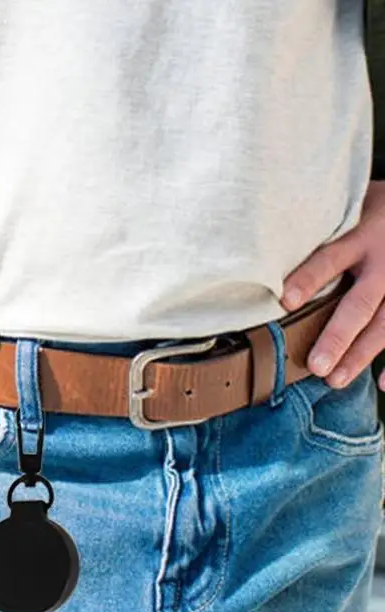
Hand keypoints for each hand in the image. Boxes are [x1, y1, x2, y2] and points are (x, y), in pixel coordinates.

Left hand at [282, 180, 384, 390]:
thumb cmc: (373, 209)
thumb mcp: (348, 207)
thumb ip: (318, 229)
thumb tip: (260, 250)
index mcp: (361, 235)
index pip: (329, 259)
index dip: (308, 279)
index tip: (285, 301)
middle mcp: (384, 260)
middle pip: (359, 303)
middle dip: (337, 336)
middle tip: (315, 364)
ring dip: (360, 354)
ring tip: (335, 379)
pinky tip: (382, 385)